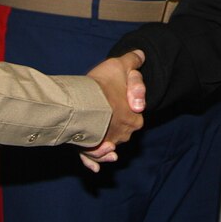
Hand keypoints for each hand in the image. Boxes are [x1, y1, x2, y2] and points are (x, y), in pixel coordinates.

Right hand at [80, 50, 146, 171]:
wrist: (78, 103)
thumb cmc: (101, 85)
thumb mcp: (120, 65)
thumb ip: (132, 60)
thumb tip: (141, 55)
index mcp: (135, 119)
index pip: (133, 114)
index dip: (124, 104)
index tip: (112, 96)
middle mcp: (124, 135)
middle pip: (120, 129)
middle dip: (113, 123)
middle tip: (101, 111)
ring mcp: (107, 144)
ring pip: (106, 144)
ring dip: (103, 140)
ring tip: (95, 130)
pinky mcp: (91, 150)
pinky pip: (94, 157)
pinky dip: (95, 160)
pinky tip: (95, 166)